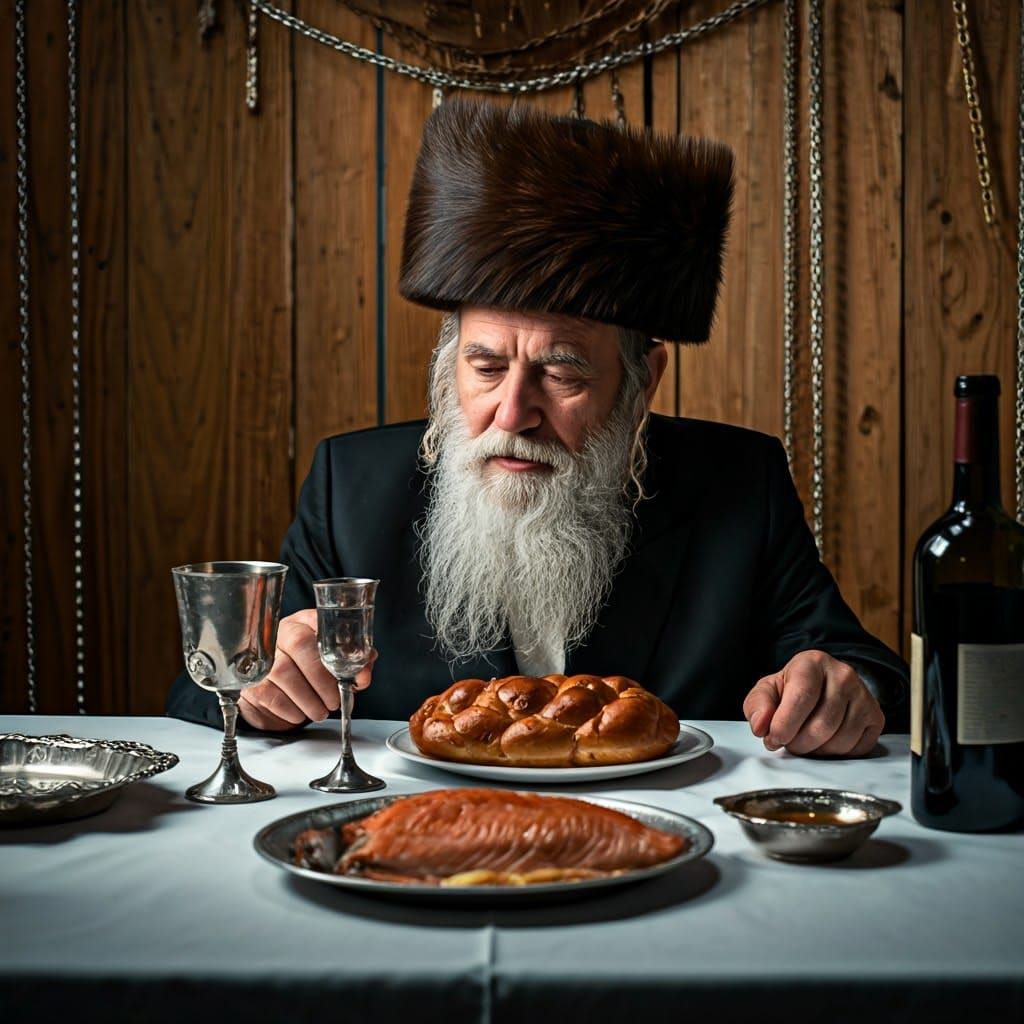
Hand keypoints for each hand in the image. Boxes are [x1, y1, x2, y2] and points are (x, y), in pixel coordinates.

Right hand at [238, 608, 376, 730]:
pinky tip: (300, 712)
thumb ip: (354, 665)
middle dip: (323, 678)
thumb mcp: (335, 663)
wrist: (275, 692)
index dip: (337, 639)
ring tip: (321, 710)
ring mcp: (263, 657)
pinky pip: (272, 696)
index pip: (319, 619)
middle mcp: (280, 633)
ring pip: (285, 673)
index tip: (351, 663)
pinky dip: (292, 710)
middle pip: (301, 645)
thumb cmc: (309, 673)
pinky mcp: (252, 683)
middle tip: (334, 700)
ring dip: (309, 699)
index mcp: (304, 623)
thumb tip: (363, 676)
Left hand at [742, 649, 883, 757]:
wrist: (823, 686)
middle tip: (787, 743)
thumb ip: (758, 706)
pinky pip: (857, 749)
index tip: (773, 739)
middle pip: (822, 725)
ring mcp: (863, 696)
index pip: (802, 697)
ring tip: (804, 741)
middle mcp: (843, 675)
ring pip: (840, 740)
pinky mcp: (876, 717)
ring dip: (816, 751)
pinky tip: (824, 742)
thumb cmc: (792, 689)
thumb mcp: (768, 690)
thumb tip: (761, 726)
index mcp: (812, 663)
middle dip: (798, 743)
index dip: (785, 725)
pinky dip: (836, 754)